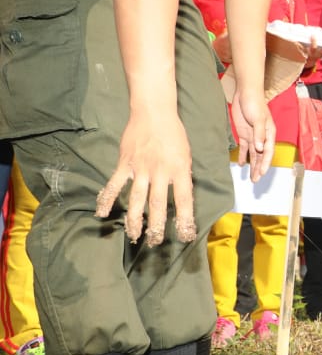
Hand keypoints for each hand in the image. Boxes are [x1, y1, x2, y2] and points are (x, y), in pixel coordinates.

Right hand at [97, 108, 195, 245]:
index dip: (185, 219)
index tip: (185, 235)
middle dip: (157, 225)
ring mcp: (141, 168)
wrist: (154, 112)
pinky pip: (115, 184)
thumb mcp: (187, 155)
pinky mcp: (125, 163)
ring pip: (137, 198)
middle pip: (158, 204)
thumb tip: (182, 196)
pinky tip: (101, 214)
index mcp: (180, 169)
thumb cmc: (174, 134)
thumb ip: (182, 175)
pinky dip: (107, 199)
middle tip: (155, 242)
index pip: (185, 199)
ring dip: (135, 219)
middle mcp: (160, 171)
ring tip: (134, 235)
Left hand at [230, 88, 275, 179]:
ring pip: (254, 154)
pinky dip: (243, 156)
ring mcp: (253, 136)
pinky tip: (241, 164)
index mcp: (269, 134)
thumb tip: (259, 149)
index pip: (268, 152)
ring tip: (251, 177)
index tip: (261, 173)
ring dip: (252, 165)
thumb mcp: (258, 119)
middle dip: (259, 168)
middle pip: (261, 156)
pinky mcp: (244, 133)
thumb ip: (259, 134)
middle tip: (256, 180)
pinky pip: (244, 148)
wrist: (245, 93)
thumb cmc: (255, 104)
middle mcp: (262, 137)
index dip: (265, 163)